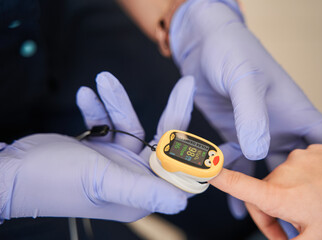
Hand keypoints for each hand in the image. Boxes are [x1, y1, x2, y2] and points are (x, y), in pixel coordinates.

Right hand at [0, 72, 194, 221]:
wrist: (13, 172)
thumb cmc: (54, 181)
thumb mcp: (104, 181)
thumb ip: (146, 189)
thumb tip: (185, 202)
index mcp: (141, 192)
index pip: (180, 171)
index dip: (199, 154)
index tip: (224, 141)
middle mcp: (134, 178)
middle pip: (163, 141)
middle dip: (172, 111)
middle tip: (185, 85)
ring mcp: (117, 162)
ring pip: (132, 125)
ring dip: (117, 102)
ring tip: (102, 81)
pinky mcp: (101, 149)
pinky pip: (108, 123)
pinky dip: (99, 108)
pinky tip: (86, 95)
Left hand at [169, 0, 321, 220]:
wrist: (203, 46)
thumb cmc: (232, 51)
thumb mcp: (245, 78)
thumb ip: (252, 113)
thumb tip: (259, 149)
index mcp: (294, 110)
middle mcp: (279, 125)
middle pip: (298, 165)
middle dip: (297, 188)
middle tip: (294, 214)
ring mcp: (256, 131)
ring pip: (267, 168)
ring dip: (264, 190)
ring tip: (262, 216)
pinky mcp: (234, 134)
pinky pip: (238, 163)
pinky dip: (235, 181)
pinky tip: (235, 201)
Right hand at [210, 145, 321, 239]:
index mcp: (281, 194)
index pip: (240, 186)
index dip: (219, 179)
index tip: (204, 171)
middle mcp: (285, 172)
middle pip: (263, 196)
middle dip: (273, 216)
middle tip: (294, 233)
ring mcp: (298, 158)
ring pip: (281, 182)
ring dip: (289, 198)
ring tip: (313, 210)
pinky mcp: (311, 150)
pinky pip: (297, 168)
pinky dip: (303, 182)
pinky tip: (320, 191)